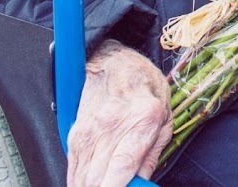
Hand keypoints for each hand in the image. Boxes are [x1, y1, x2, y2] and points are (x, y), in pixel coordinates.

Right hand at [65, 40, 170, 186]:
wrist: (115, 62)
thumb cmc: (145, 87)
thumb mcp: (164, 118)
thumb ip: (152, 156)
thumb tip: (142, 184)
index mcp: (142, 120)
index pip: (122, 168)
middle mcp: (112, 126)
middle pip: (98, 178)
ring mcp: (90, 131)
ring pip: (82, 177)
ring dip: (90, 186)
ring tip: (106, 184)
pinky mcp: (75, 135)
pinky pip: (73, 168)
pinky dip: (80, 181)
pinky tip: (90, 183)